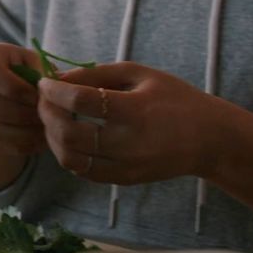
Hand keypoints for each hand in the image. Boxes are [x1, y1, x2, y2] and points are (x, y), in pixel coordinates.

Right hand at [0, 42, 46, 157]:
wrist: (3, 89)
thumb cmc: (22, 70)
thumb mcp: (32, 62)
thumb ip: (42, 72)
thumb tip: (56, 88)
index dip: (13, 85)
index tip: (37, 95)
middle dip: (16, 112)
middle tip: (42, 116)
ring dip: (20, 132)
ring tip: (44, 130)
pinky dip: (18, 146)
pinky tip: (38, 141)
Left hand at [36, 62, 227, 184]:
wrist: (209, 138)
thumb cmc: (174, 98)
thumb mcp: (140, 74)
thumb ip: (97, 73)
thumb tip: (57, 78)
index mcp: (134, 110)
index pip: (80, 100)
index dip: (54, 90)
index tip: (45, 83)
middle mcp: (129, 142)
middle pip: (69, 132)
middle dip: (47, 114)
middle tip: (44, 101)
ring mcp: (126, 166)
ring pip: (70, 158)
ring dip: (52, 137)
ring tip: (52, 119)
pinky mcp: (124, 180)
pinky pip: (83, 172)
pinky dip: (68, 154)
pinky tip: (68, 138)